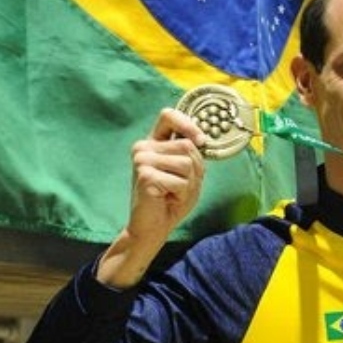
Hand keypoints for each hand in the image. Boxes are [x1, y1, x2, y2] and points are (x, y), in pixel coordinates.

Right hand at [127, 107, 206, 239]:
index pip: (168, 116)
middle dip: (194, 169)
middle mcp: (144, 147)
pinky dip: (181, 193)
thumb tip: (198, 140)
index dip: (187, 124)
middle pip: (187, 146)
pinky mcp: (145, 175)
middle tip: (180, 185)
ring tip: (173, 192)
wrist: (154, 226)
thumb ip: (192, 153)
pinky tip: (167, 198)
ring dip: (188, 183)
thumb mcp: (189, 173)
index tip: (200, 140)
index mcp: (154, 142)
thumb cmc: (172, 199)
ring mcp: (141, 159)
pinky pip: (180, 181)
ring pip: (186, 163)